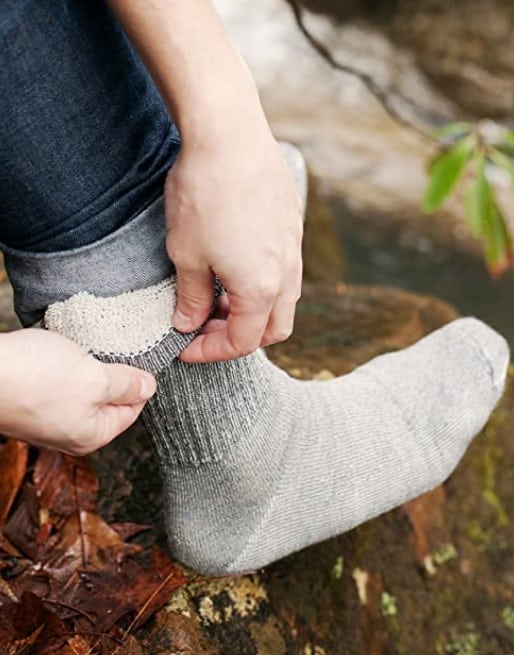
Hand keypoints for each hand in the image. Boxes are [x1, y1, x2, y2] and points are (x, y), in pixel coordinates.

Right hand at [0, 329, 155, 455]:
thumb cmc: (35, 378)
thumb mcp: (95, 378)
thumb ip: (126, 385)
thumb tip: (149, 388)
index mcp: (91, 436)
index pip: (131, 411)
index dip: (138, 383)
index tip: (138, 360)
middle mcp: (69, 434)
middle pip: (106, 401)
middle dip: (111, 374)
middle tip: (109, 350)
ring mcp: (47, 420)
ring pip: (82, 391)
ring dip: (85, 368)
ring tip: (81, 350)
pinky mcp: (29, 402)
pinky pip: (57, 385)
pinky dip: (62, 367)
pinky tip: (58, 353)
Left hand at [165, 131, 303, 362]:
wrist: (229, 133)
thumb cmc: (203, 195)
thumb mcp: (185, 254)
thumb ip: (191, 297)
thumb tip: (188, 322)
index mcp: (261, 289)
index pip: (241, 342)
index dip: (210, 351)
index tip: (183, 345)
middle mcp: (286, 273)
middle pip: (273, 329)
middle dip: (239, 336)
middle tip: (205, 325)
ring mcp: (294, 247)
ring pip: (283, 299)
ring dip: (252, 309)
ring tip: (217, 293)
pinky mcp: (292, 223)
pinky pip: (285, 268)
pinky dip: (262, 280)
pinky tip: (233, 259)